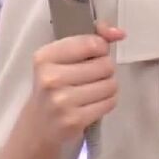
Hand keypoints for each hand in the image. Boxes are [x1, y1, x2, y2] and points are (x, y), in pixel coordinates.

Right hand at [26, 20, 124, 143]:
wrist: (38, 126)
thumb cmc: (55, 85)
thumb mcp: (63, 57)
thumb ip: (93, 37)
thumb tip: (120, 33)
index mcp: (45, 57)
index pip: (92, 43)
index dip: (101, 48)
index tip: (94, 55)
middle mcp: (51, 78)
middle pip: (105, 65)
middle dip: (104, 69)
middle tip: (91, 77)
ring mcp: (62, 101)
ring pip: (110, 84)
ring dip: (108, 87)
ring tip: (93, 90)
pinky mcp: (74, 120)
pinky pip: (110, 102)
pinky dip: (107, 101)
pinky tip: (93, 103)